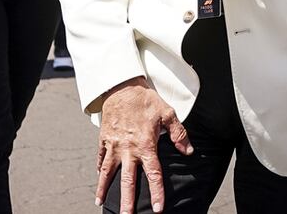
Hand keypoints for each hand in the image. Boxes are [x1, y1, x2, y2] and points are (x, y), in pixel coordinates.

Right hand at [96, 77, 192, 213]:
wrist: (121, 86)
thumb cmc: (146, 100)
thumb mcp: (167, 113)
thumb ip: (178, 134)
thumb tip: (188, 151)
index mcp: (145, 144)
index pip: (153, 174)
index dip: (157, 192)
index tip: (158, 208)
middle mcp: (128, 148)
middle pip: (127, 179)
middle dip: (127, 200)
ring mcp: (114, 144)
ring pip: (108, 172)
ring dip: (104, 188)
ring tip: (100, 202)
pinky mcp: (104, 139)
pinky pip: (100, 157)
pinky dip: (99, 170)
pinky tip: (98, 180)